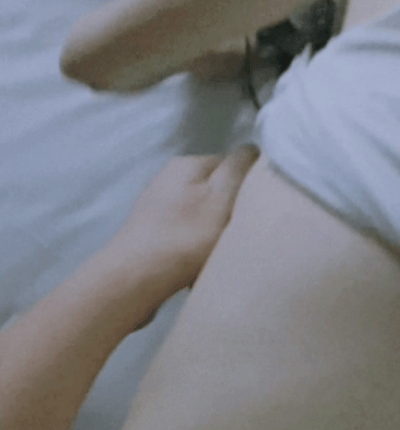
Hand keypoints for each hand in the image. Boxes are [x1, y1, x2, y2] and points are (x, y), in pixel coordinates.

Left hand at [110, 145, 259, 318]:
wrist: (134, 279)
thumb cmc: (185, 237)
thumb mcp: (222, 195)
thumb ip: (239, 168)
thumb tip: (252, 150)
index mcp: (189, 163)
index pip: (235, 162)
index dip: (251, 184)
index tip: (259, 209)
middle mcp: (170, 178)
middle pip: (217, 189)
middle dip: (232, 210)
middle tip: (241, 233)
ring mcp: (157, 205)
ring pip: (202, 213)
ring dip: (214, 232)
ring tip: (219, 253)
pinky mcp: (150, 233)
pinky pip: (186, 234)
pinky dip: (196, 247)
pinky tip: (197, 265)